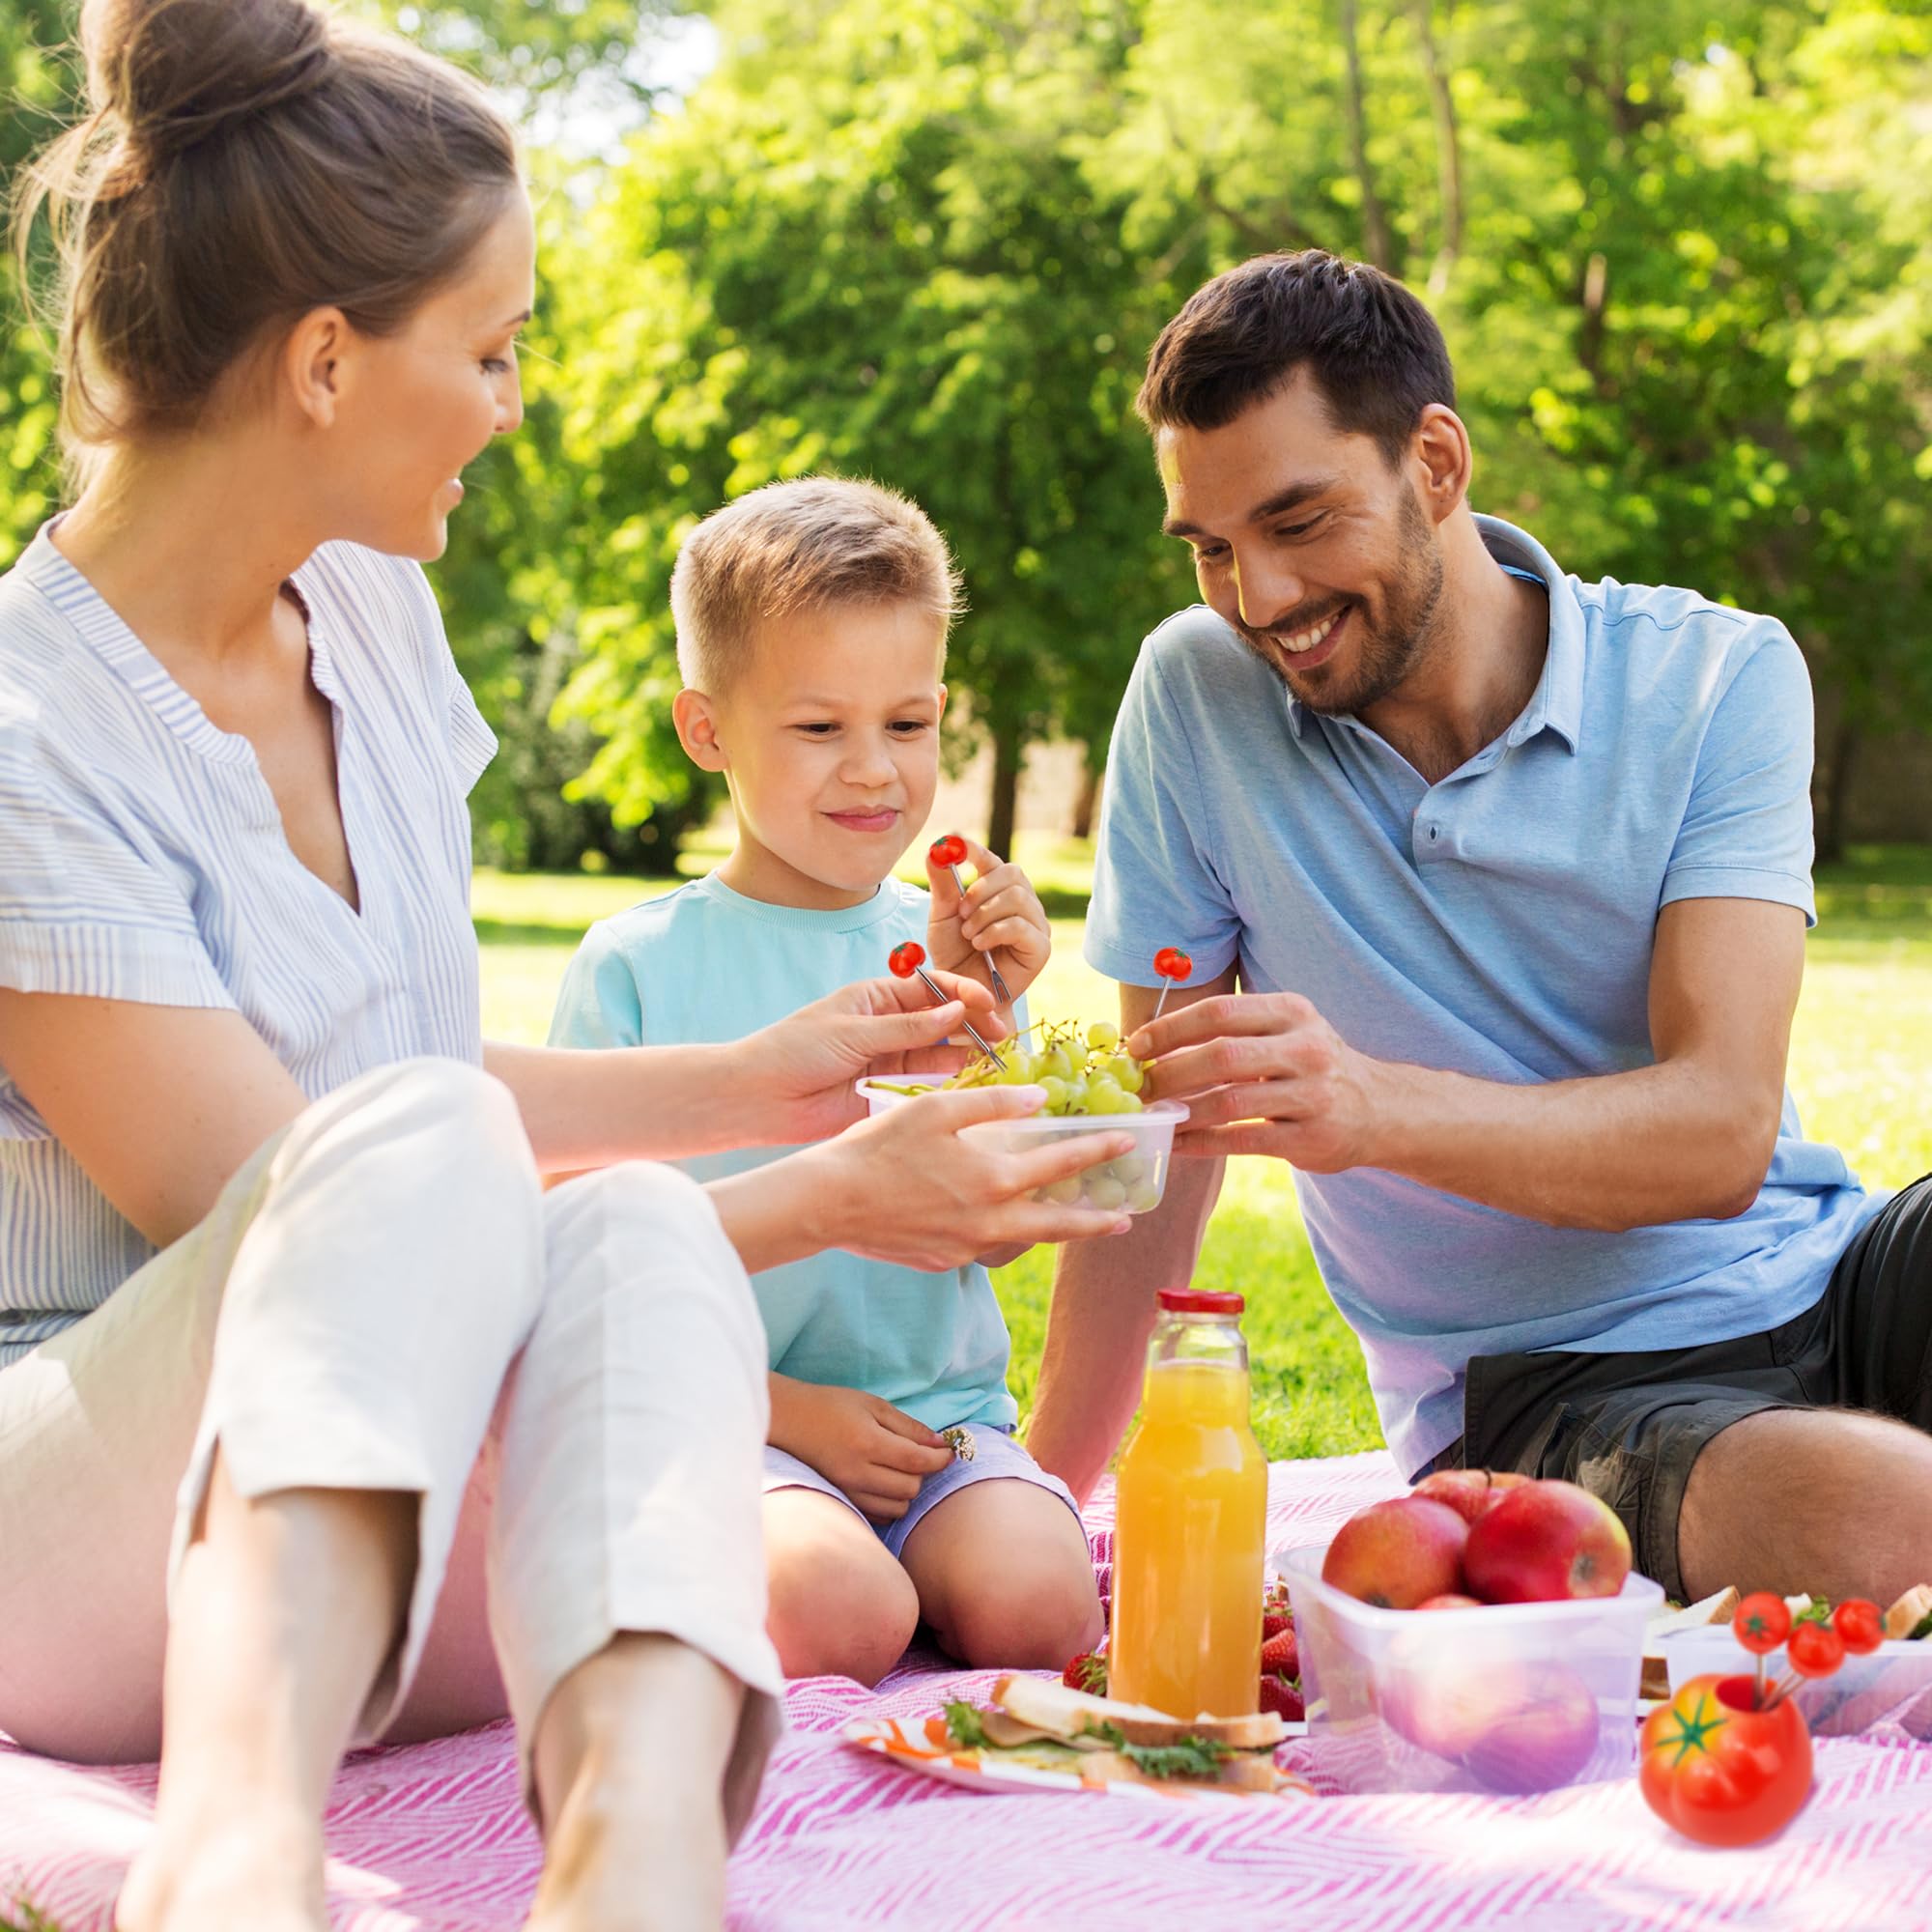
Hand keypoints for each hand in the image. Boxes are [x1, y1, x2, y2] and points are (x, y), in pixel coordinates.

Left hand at [743, 970, 1010, 1144]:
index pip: (933, 988)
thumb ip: (908, 1026)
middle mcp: (892, 1027)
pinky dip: (952, 1085)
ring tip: (997, 1060)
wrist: (760, 1097)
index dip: (963, 993)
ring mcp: (893, 1061)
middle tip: (1002, 1036)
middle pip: (945, 1021)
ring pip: (942, 1054)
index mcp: (879, 998)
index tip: (987, 1003)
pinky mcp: (891, 1094)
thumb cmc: (796, 1050)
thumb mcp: (854, 1031)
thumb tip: (958, 1010)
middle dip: (975, 1025)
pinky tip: (974, 1084)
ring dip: (969, 1056)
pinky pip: (929, 1086)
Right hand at [769, 1378, 956, 1521]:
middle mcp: (857, 1472)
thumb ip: (909, 1427)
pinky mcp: (842, 1500)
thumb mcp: (873, 1405)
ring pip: (898, 1507)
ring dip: (908, 1490)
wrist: (790, 1421)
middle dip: (924, 1473)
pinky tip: (886, 1483)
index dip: (941, 1458)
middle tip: (921, 1455)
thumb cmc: (833, 1406)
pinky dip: (891, 1502)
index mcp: (867, 1443)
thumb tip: (940, 1444)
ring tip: (901, 1469)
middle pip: (911, 1488)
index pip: (918, 1461)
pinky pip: (879, 1515)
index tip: (950, 1451)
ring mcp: (847, 1491)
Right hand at [812, 1083, 1137, 1268]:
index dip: (1098, 1150)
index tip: (1127, 1141)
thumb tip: (1039, 1099)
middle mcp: (988, 1221)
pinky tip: (994, 1221)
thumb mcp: (935, 1109)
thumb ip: (992, 1103)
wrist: (827, 1202)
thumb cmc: (878, 1147)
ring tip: (1069, 1221)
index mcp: (992, 1178)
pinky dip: (999, 1233)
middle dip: (1095, 1221)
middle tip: (1124, 1218)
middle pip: (1058, 1224)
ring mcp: (966, 1248)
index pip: (1061, 1163)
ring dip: (1050, 1230)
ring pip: (1021, 1239)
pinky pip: (982, 1247)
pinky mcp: (943, 1262)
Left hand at [924, 835, 1049, 1008]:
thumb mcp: (941, 915)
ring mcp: (1036, 925)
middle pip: (1012, 873)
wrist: (962, 994)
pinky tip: (980, 945)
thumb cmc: (954, 956)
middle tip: (961, 914)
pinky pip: (1021, 926)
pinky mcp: (1041, 948)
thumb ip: (942, 882)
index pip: (992, 859)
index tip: (956, 842)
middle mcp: (1022, 903)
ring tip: (970, 935)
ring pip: (1017, 898)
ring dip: (985, 915)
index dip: (976, 849)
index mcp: (998, 890)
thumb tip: (937, 846)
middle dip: (981, 891)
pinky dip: (995, 932)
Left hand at [1128, 990, 1383, 1171]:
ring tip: (1152, 1117)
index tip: (1136, 1047)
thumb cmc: (1312, 1065)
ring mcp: (1312, 1095)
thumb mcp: (1287, 1030)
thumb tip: (1151, 1041)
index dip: (1170, 1029)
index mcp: (1291, 1012)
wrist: (1381, 1110)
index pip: (1219, 1012)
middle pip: (1222, 1056)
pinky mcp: (1310, 1138)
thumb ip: (1232, 1030)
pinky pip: (1242, 1140)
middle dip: (1170, 1073)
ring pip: (1229, 1102)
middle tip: (1139, 1088)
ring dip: (1182, 1112)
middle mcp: (1306, 1048)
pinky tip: (1177, 1143)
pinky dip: (1202, 1143)